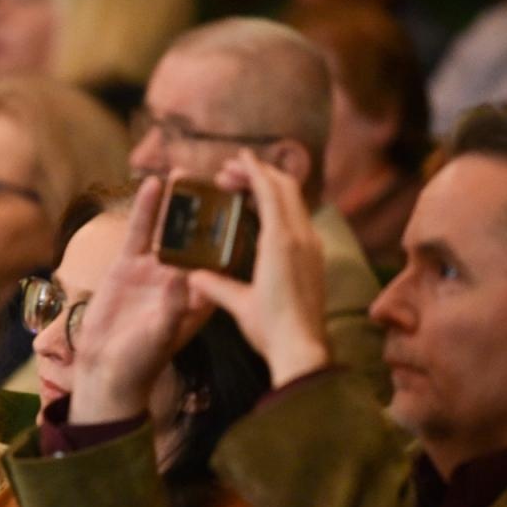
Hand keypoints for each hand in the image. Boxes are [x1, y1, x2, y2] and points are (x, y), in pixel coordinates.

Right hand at [69, 176, 218, 424]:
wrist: (107, 373)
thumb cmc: (141, 362)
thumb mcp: (161, 335)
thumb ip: (172, 307)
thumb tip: (182, 278)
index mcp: (202, 295)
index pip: (225, 255)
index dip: (237, 229)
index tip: (249, 201)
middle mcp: (182, 278)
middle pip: (200, 233)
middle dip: (211, 205)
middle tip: (220, 176)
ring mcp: (154, 270)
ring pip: (170, 227)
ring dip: (179, 201)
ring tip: (186, 173)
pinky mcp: (128, 267)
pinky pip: (140, 232)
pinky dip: (147, 210)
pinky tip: (153, 186)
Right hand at [189, 150, 329, 385]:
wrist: (304, 350)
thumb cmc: (271, 328)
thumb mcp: (238, 305)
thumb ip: (213, 285)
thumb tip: (191, 276)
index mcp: (281, 241)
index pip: (270, 189)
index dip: (252, 169)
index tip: (236, 156)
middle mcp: (302, 237)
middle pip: (286, 187)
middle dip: (259, 173)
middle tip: (230, 174)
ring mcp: (312, 247)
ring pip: (295, 202)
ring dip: (270, 190)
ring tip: (243, 191)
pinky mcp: (314, 259)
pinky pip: (299, 219)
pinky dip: (280, 207)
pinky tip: (262, 219)